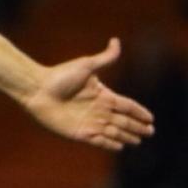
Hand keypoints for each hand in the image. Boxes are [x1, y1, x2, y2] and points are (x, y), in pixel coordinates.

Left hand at [21, 38, 154, 150]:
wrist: (37, 89)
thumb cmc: (59, 75)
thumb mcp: (86, 65)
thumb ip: (105, 57)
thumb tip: (116, 40)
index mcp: (103, 95)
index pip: (127, 105)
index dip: (139, 112)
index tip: (151, 118)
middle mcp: (99, 110)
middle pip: (124, 120)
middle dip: (137, 127)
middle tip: (150, 132)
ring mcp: (90, 122)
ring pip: (114, 132)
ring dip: (126, 136)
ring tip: (137, 141)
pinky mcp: (80, 133)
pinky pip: (99, 141)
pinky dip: (110, 144)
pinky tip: (120, 146)